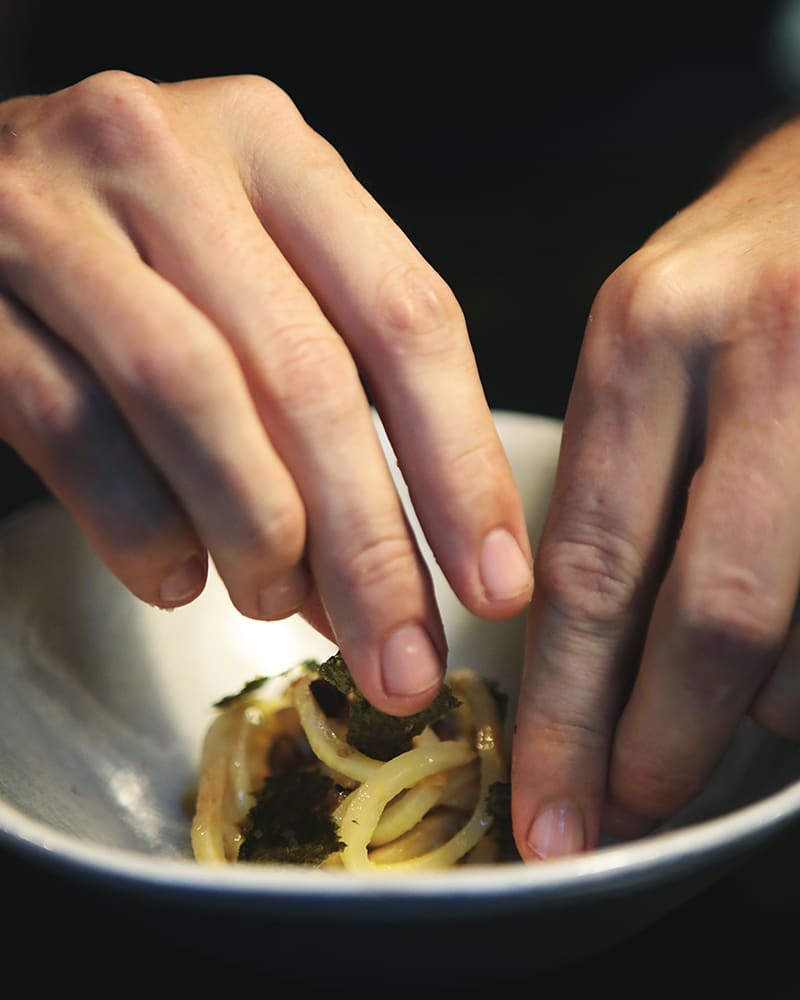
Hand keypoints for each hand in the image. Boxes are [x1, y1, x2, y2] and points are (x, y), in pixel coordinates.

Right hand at [0, 70, 532, 715]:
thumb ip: (323, 390)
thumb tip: (379, 571)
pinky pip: (71, 427)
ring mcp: (55, 214)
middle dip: (370, 545)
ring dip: (257, 534)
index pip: (407, 316)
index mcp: (272, 147)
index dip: (462, 465)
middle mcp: (168, 155)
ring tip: (280, 603)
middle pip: (308, 375)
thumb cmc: (136, 248)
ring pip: (192, 398)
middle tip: (402, 657)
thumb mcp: (252, 270)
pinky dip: (139, 526)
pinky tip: (174, 576)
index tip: (493, 582)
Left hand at [512, 116, 799, 857]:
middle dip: (663, 744)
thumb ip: (612, 487)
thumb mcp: (647, 344)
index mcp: (647, 336)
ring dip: (764, 708)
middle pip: (709, 613)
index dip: (566, 711)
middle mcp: (763, 350)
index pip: (590, 563)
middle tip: (623, 816)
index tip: (548, 810)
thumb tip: (588, 669)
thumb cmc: (740, 277)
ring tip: (730, 709)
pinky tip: (787, 672)